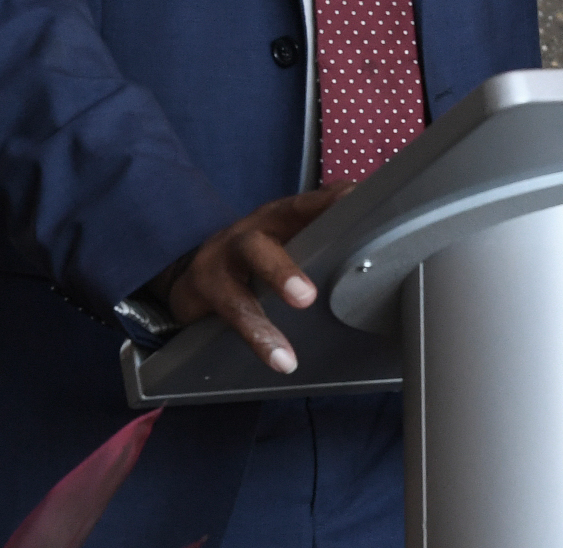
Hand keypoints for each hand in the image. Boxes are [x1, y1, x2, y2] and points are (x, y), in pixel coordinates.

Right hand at [166, 185, 349, 374]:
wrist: (192, 273)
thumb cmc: (252, 258)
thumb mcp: (282, 239)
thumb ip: (319, 236)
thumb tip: (371, 248)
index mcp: (276, 218)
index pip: (303, 205)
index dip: (327, 203)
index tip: (354, 204)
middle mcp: (250, 232)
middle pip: (264, 241)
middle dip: (282, 268)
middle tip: (306, 296)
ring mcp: (224, 258)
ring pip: (241, 285)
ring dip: (265, 311)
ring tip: (287, 340)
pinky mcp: (205, 288)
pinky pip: (232, 312)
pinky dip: (257, 338)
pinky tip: (281, 359)